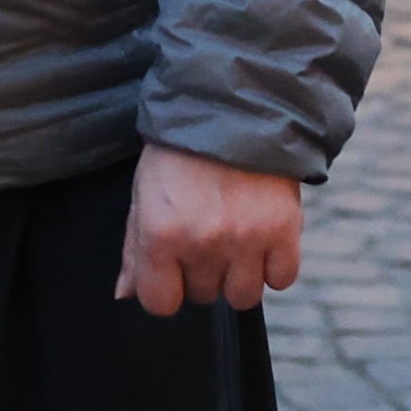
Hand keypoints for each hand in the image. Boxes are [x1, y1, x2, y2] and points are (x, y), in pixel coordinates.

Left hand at [114, 144, 304, 315]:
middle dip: (203, 272)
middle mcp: (203, 241)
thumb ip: (135, 249)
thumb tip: (126, 295)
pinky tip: (263, 238)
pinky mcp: (283, 230)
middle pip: (204, 296)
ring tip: (235, 239)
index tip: (173, 269)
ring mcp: (246, 238)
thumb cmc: (180, 151)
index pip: (160, 303)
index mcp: (161, 233)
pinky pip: (281, 279)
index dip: (166, 288)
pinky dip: (274, 265)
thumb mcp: (144, 192)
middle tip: (206, 233)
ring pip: (243, 297)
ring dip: (239, 275)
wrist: (232, 106)